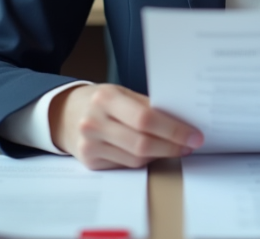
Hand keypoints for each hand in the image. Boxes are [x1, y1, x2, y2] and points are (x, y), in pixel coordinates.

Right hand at [50, 83, 203, 169]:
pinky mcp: (89, 162)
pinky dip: (143, 161)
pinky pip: (125, 166)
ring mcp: (90, 145)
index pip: (145, 118)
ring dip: (160, 155)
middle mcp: (94, 123)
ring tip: (174, 148)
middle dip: (172, 146)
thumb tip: (181, 120)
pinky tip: (152, 153)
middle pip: (142, 143)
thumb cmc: (101, 101)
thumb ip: (147, 106)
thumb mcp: (120, 93)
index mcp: (106, 99)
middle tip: (190, 145)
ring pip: (136, 159)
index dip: (173, 129)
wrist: (65, 114)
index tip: (194, 135)